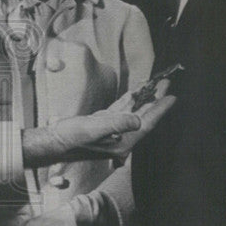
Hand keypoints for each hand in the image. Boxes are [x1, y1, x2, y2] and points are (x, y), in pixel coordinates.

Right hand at [20, 80, 175, 167]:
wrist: (54, 142)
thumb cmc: (71, 137)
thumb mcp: (94, 128)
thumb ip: (116, 123)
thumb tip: (137, 120)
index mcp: (123, 141)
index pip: (146, 123)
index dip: (160, 110)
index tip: (172, 96)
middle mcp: (121, 137)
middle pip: (143, 115)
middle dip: (155, 100)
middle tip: (166, 84)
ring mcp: (112, 131)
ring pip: (133, 111)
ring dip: (143, 98)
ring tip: (154, 85)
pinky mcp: (103, 125)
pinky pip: (121, 111)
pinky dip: (128, 101)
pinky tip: (134, 93)